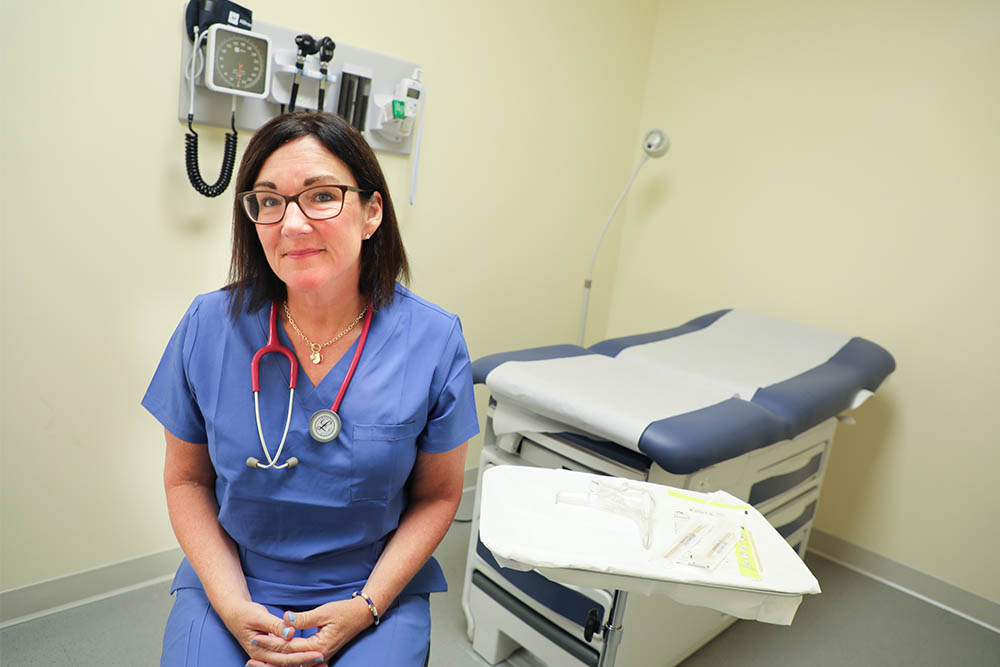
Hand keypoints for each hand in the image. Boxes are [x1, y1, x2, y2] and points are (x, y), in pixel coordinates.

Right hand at [217, 599, 325, 666]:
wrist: (235, 613)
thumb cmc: (246, 613)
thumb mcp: (259, 616)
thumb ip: (275, 626)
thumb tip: (290, 633)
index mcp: (259, 650)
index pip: (284, 656)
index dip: (302, 655)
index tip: (319, 652)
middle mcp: (263, 657)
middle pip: (288, 663)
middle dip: (306, 661)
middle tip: (324, 658)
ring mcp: (266, 656)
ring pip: (288, 664)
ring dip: (304, 664)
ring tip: (322, 664)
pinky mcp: (271, 652)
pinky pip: (286, 658)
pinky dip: (298, 659)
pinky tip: (311, 659)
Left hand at [249, 597, 373, 664]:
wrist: (361, 615)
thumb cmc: (344, 611)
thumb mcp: (324, 612)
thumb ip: (303, 618)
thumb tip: (285, 619)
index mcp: (319, 646)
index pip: (289, 647)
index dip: (272, 642)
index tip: (256, 637)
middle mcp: (318, 655)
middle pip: (288, 659)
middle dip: (268, 657)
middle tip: (250, 652)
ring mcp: (319, 656)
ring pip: (292, 663)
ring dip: (274, 662)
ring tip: (256, 662)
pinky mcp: (318, 653)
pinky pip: (298, 660)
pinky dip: (285, 660)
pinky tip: (274, 659)